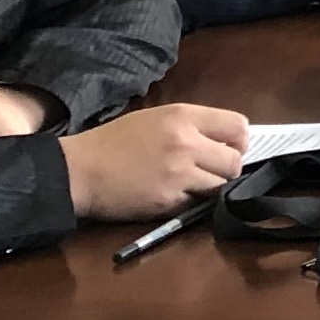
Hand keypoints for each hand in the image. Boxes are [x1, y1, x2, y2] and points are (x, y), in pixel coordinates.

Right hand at [62, 103, 251, 222]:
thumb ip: (190, 126)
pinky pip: (197, 204)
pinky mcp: (169, 201)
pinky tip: (173, 196)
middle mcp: (187, 142)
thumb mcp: (155, 118)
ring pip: (221, 185)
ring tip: (190, 185)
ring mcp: (179, 173)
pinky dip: (190, 203)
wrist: (80, 170)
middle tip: (208, 171)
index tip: (226, 149)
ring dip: (211, 188)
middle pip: (235, 161)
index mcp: (183, 116)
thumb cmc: (113, 141)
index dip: (237, 141)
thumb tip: (222, 140)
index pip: (239, 126)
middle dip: (226, 169)